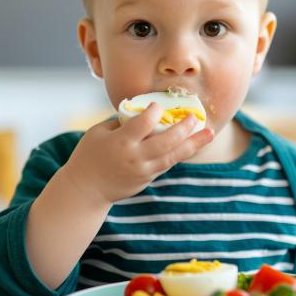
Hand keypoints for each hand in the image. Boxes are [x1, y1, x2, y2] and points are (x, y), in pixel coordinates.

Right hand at [61, 103, 213, 204]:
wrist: (85, 189)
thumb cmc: (89, 155)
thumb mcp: (98, 132)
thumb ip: (121, 121)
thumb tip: (143, 111)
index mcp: (121, 142)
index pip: (143, 124)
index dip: (153, 112)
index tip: (158, 106)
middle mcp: (135, 157)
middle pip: (165, 141)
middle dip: (183, 127)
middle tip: (194, 116)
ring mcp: (143, 170)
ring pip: (173, 155)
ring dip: (193, 143)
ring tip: (209, 133)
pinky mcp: (148, 178)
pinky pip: (168, 163)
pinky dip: (181, 152)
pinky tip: (193, 143)